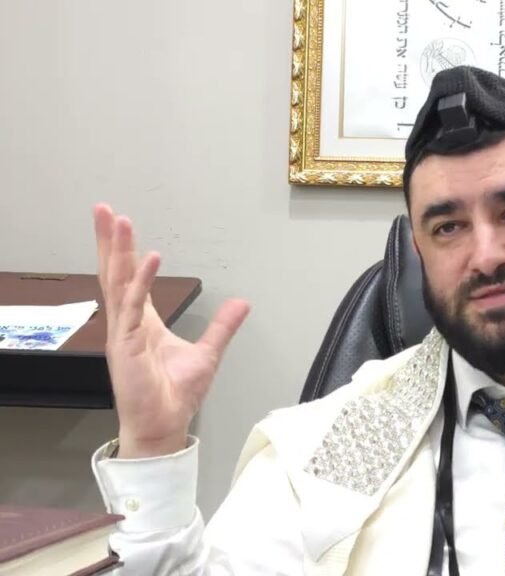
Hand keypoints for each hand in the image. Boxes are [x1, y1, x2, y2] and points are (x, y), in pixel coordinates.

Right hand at [93, 204, 249, 457]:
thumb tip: (242, 302)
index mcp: (143, 321)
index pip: (129, 277)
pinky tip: (150, 258)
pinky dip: (141, 282)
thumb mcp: (207, 353)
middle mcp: (128, 322)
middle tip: (103, 208)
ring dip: (119, 252)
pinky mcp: (127, 345)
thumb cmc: (175, 395)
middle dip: (109, 241)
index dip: (123, 251)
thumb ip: (222, 326)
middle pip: (114, 272)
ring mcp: (124, 333)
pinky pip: (133, 307)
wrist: (165, 426)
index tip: (117, 223)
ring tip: (119, 222)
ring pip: (119, 283)